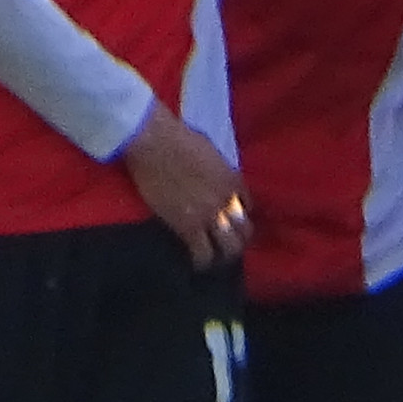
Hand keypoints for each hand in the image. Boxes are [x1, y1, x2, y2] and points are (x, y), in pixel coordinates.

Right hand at [122, 103, 250, 268]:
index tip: (232, 220)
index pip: (247, 204)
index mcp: (232, 178)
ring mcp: (209, 214)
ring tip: (215, 259)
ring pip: (228, 246)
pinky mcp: (188, 226)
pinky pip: (202, 252)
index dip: (241, 214)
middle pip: (244, 229)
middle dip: (239, 239)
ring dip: (224, 254)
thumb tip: (211, 174)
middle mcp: (227, 199)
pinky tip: (197, 265)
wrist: (155, 142)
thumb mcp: (209, 149)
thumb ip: (216, 167)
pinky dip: (202, 262)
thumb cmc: (177, 136)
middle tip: (228, 245)